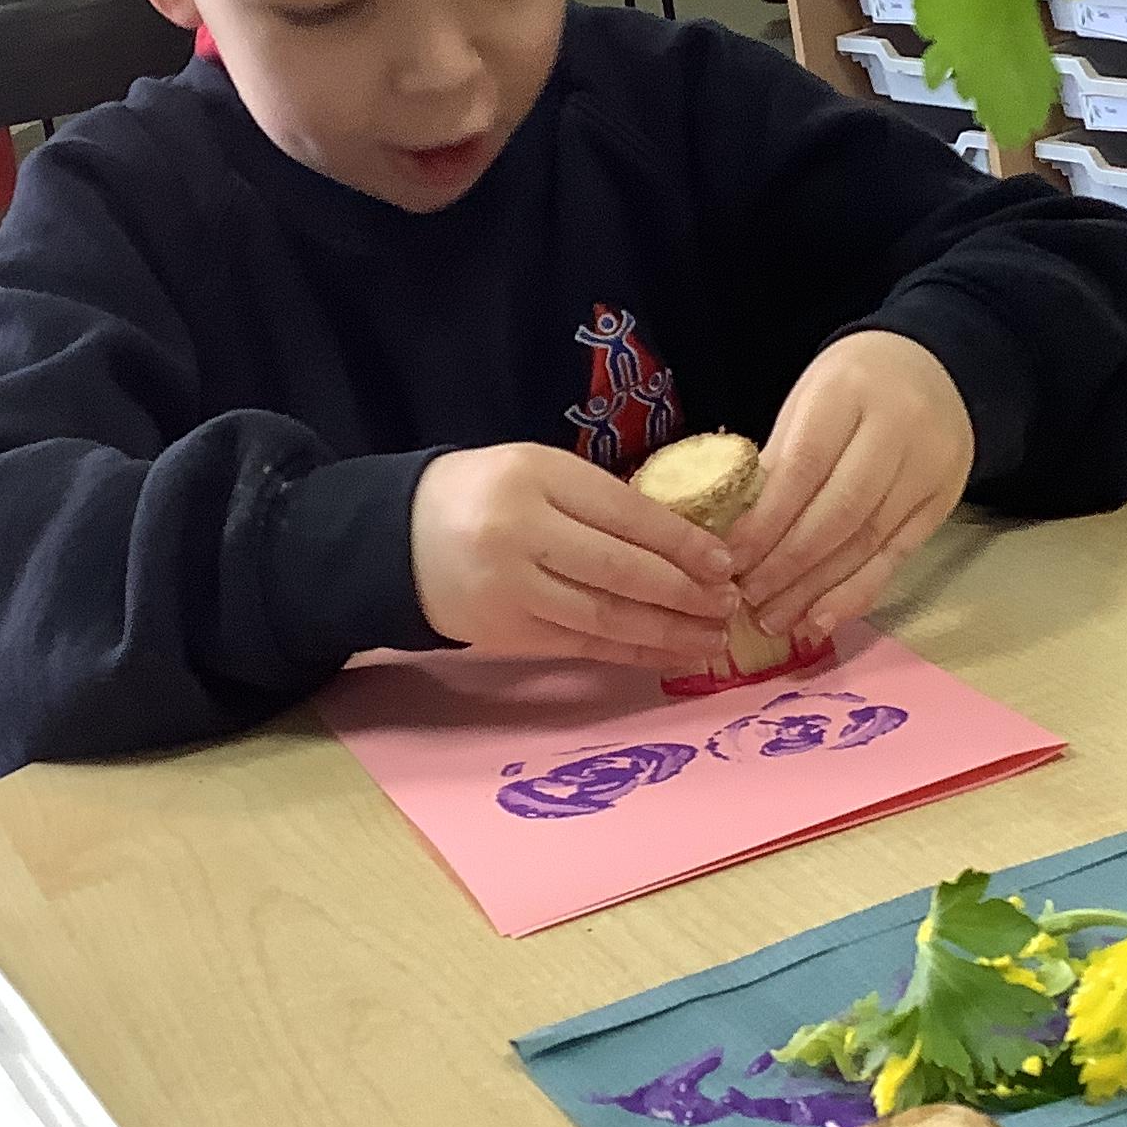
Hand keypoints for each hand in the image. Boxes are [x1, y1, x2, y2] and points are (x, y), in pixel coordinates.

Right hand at [410, 443, 736, 667]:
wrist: (397, 540)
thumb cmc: (485, 496)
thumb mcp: (537, 472)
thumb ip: (598, 500)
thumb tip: (687, 542)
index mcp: (535, 476)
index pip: (625, 512)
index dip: (681, 542)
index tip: (725, 562)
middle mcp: (521, 532)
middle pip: (619, 570)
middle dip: (683, 592)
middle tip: (729, 605)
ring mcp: (510, 588)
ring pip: (604, 616)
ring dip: (666, 632)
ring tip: (711, 639)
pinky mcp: (505, 633)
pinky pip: (581, 645)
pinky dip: (630, 652)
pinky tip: (667, 654)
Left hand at [729, 332, 973, 643]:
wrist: (935, 368)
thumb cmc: (851, 385)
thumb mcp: (808, 399)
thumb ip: (777, 457)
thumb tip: (734, 533)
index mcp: (848, 391)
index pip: (805, 467)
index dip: (765, 521)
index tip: (729, 557)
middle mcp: (897, 430)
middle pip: (839, 512)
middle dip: (787, 564)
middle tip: (747, 598)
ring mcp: (927, 468)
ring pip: (868, 541)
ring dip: (817, 589)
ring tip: (775, 619)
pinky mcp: (943, 502)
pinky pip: (896, 557)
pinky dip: (856, 593)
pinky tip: (820, 618)